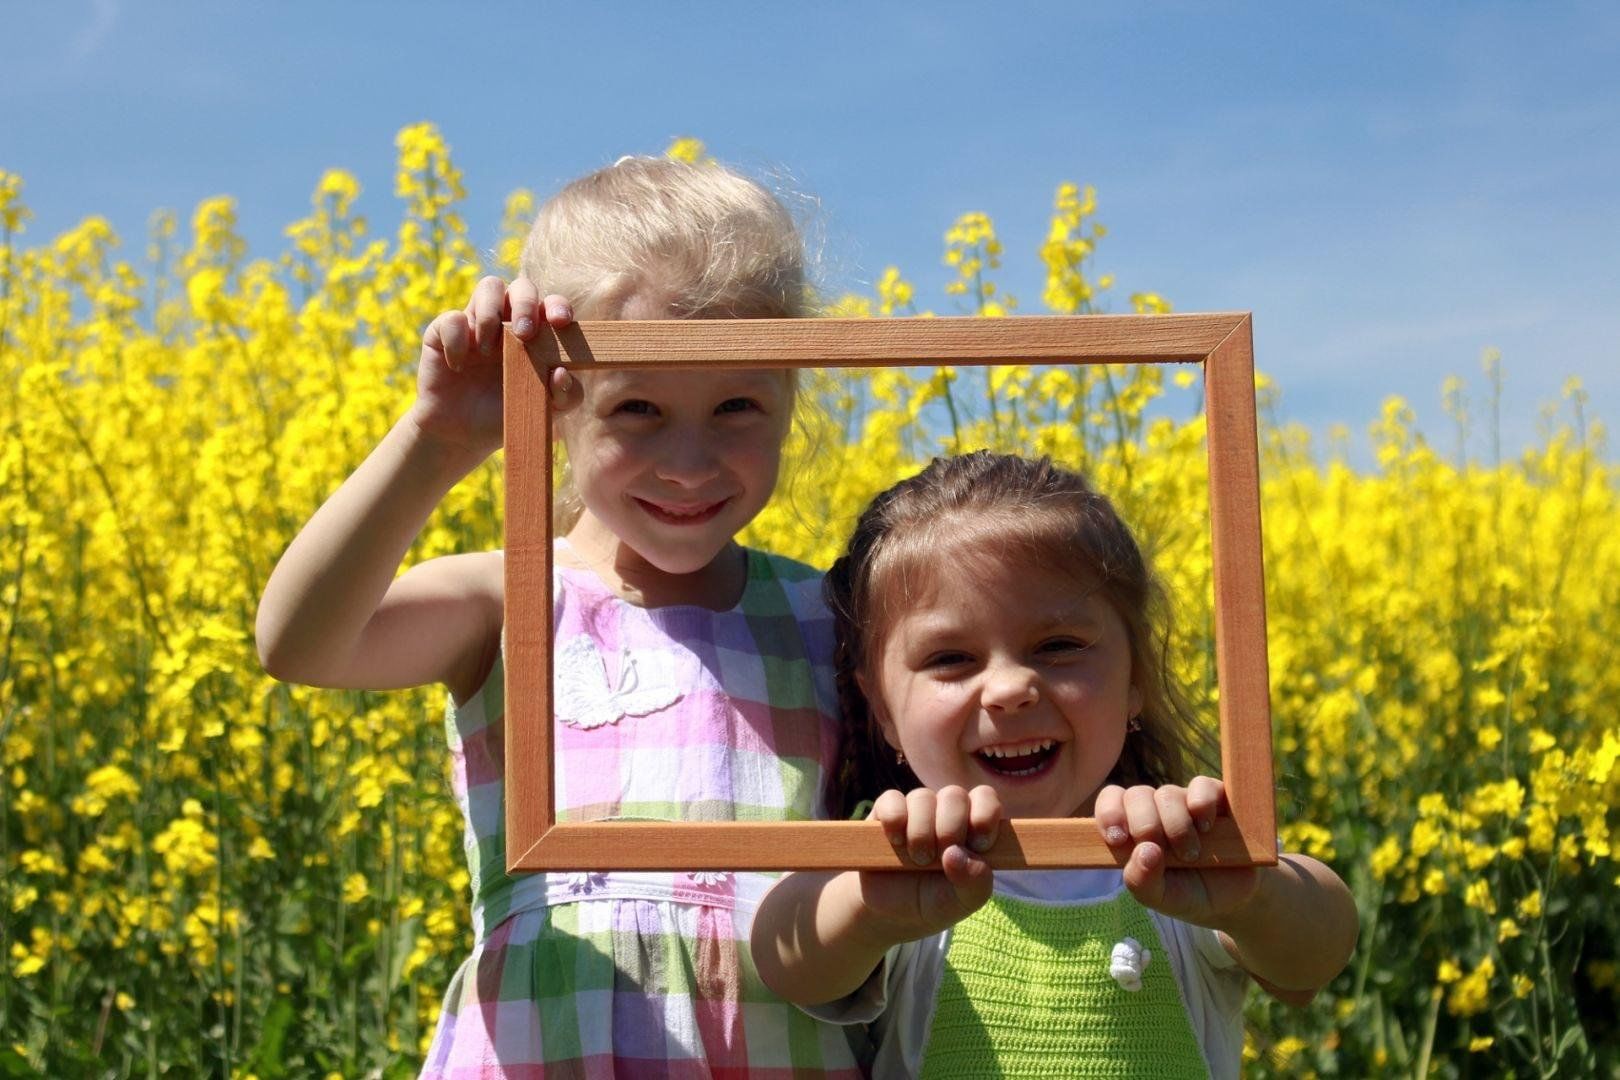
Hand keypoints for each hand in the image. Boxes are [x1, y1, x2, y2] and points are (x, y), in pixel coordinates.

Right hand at [407, 276, 574, 458]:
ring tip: (488, 350)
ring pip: (489, 287)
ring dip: (492, 314)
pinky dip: (457, 340)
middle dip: (526, 303)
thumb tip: (562, 373)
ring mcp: (477, 323)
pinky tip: (459, 367)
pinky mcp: (444, 332)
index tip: (561, 322)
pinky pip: (452, 318)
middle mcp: (509, 321)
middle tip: (525, 334)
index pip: (551, 305)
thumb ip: (567, 396)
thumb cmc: (510, 411)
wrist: (464, 435)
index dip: (558, 306)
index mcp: (538, 333)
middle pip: (522, 287)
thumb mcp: (546, 411)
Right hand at [855, 785, 1001, 943]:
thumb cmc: (934, 902)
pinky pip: (891, 800)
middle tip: (939, 860)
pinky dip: (895, 820)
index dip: (984, 815)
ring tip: (917, 859)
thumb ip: (975, 882)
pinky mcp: (885, 811)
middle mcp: (945, 811)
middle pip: (954, 795)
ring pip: (923, 797)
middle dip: (950, 830)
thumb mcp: (962, 902)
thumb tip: (957, 853)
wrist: (890, 913)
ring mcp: (915, 809)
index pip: (985, 797)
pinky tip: (895, 841)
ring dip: (921, 833)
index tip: (979, 845)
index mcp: (972, 825)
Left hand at [1094, 777, 1258, 927]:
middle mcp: (1156, 809)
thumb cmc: (1188, 894)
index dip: (1110, 814)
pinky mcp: (1217, 798)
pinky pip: (1202, 787)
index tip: (1119, 840)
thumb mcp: (1160, 898)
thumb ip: (1141, 881)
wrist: (1235, 900)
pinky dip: (1201, 805)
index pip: (1110, 800)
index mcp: (1133, 827)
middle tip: (1164, 854)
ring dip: (1176, 827)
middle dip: (1146, 827)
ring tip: (1191, 854)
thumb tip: (1144, 851)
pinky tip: (1207, 828)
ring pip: (1167, 794)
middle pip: (1136, 795)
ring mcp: (1185, 801)